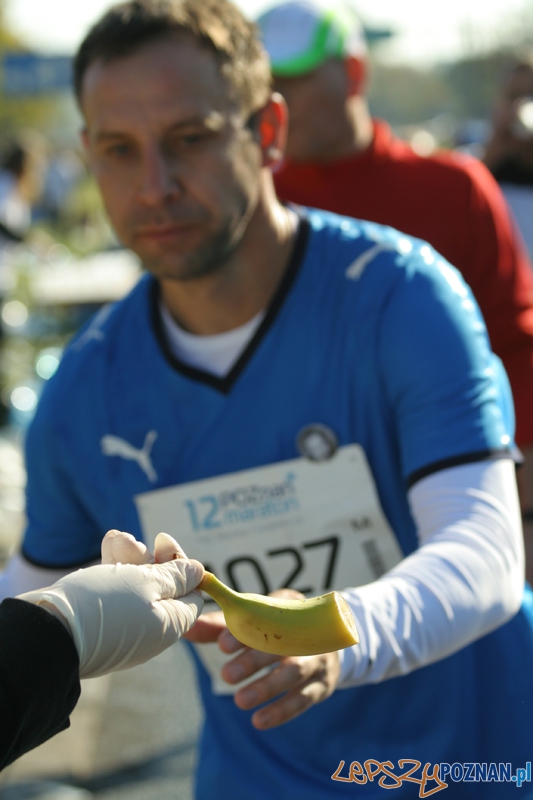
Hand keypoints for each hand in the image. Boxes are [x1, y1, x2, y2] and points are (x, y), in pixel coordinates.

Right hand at [17, 548, 203, 678]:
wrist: (45, 634)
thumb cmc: (104, 606)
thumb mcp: (147, 584)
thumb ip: (175, 576)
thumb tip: (200, 571)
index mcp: (168, 626)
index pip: (190, 593)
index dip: (181, 566)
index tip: (163, 543)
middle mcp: (147, 630)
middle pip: (160, 586)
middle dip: (149, 558)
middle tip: (136, 542)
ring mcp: (121, 627)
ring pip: (133, 584)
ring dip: (128, 557)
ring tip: (116, 539)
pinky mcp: (97, 621)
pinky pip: (112, 591)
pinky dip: (112, 567)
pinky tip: (108, 544)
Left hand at [219, 589, 340, 729]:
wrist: (328, 638)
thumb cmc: (279, 628)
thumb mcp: (255, 621)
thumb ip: (221, 627)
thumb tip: (186, 629)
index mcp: (285, 610)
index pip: (265, 616)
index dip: (244, 631)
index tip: (222, 644)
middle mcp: (303, 633)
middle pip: (279, 645)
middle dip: (252, 661)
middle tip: (227, 675)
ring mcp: (316, 658)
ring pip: (293, 672)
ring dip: (267, 687)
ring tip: (240, 701)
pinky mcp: (321, 684)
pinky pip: (303, 698)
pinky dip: (282, 711)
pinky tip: (259, 721)